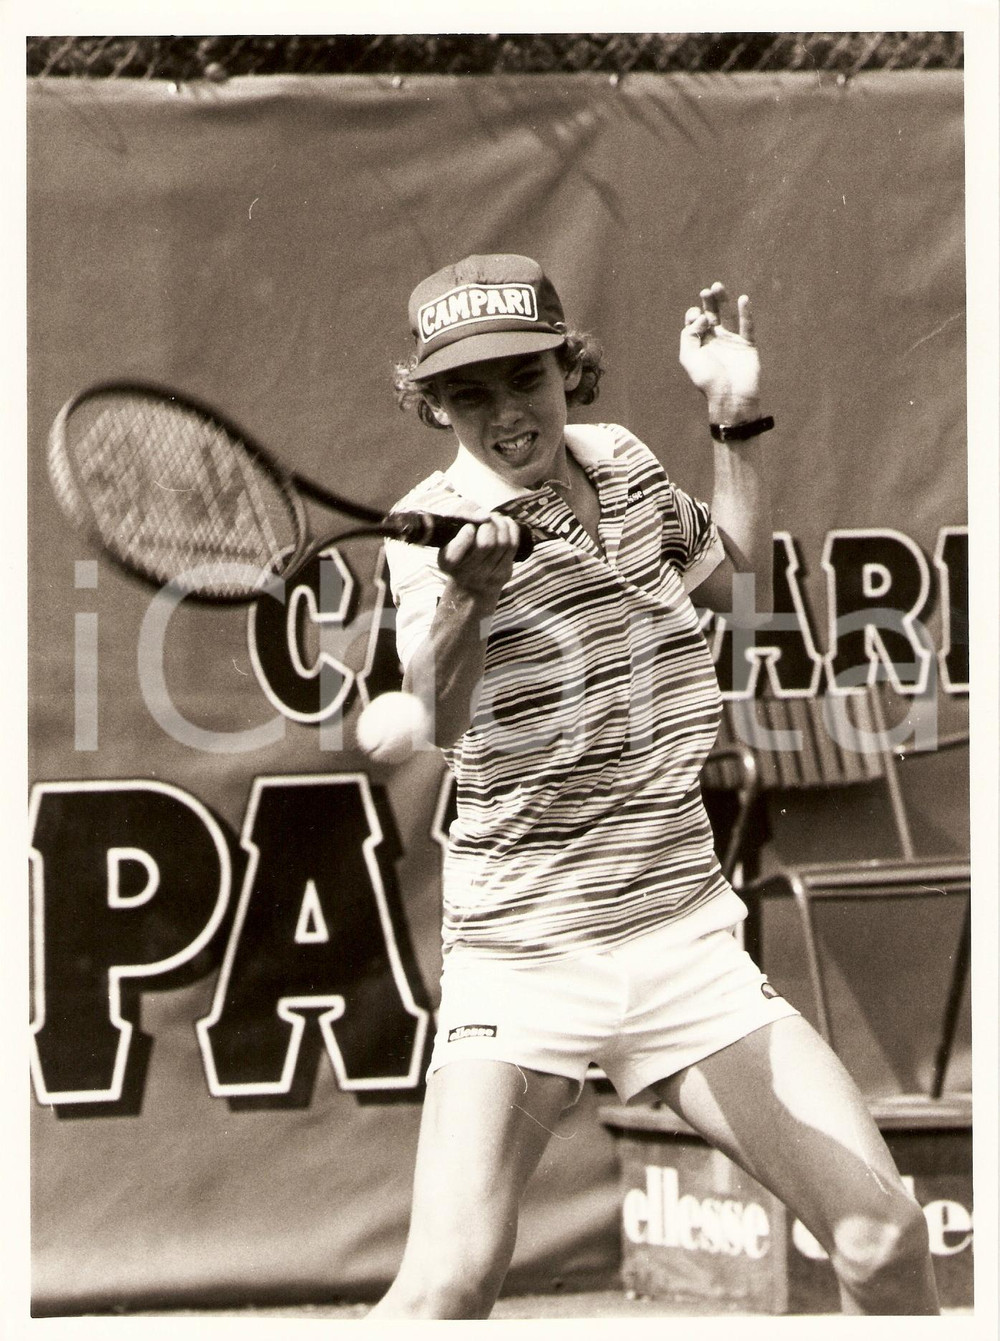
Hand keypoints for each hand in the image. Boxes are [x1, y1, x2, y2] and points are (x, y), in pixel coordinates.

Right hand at [437, 512, 519, 598]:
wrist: (469, 581)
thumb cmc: (458, 547)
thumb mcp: (449, 532)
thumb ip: (460, 515)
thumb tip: (486, 515)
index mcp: (447, 562)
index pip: (456, 551)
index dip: (465, 536)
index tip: (468, 528)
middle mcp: (466, 573)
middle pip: (486, 544)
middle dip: (488, 524)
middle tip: (485, 517)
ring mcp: (487, 575)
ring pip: (502, 543)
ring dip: (500, 524)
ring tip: (494, 518)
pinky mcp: (503, 573)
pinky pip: (513, 546)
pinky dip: (511, 528)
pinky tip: (505, 522)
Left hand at [679, 281, 760, 423]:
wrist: (731, 397)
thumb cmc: (708, 381)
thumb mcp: (689, 357)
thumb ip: (689, 335)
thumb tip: (702, 317)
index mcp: (699, 345)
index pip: (695, 322)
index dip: (694, 315)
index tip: (697, 319)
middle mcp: (715, 341)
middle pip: (711, 315)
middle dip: (708, 302)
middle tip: (706, 290)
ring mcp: (732, 342)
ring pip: (728, 316)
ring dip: (723, 301)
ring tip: (718, 286)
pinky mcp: (747, 346)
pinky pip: (748, 326)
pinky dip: (746, 313)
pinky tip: (743, 299)